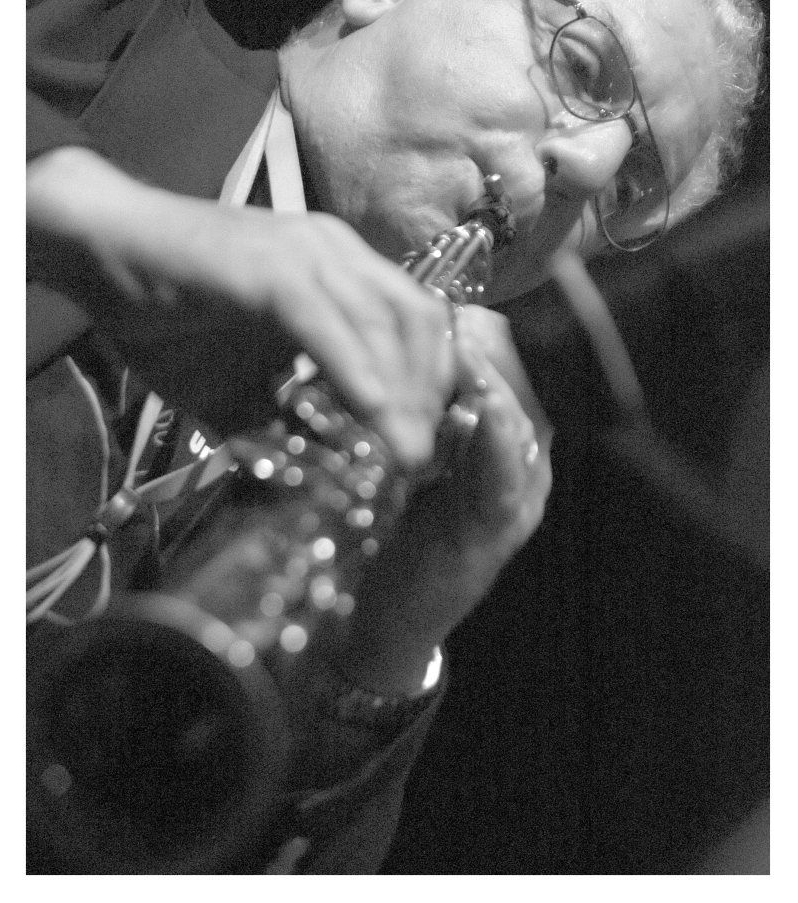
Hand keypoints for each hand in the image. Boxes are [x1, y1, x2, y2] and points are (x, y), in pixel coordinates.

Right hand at [27, 148, 454, 468]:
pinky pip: (323, 321)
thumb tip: (321, 476)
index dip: (432, 384)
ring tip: (403, 452)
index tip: (426, 443)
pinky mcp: (267, 268)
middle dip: (429, 395)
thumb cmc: (168, 315)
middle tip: (420, 459)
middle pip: (416, 321)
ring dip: (400, 393)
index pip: (417, 322)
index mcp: (341, 268)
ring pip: (381, 321)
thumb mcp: (239, 385)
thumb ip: (282, 420)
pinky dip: (351, 367)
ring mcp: (305, 253)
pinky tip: (370, 411)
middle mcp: (336, 252)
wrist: (102, 251)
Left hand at [322, 306, 552, 694]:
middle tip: (452, 315)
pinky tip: (482, 409)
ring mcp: (521, 497)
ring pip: (523, 424)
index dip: (489, 335)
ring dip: (494, 382)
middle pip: (527, 388)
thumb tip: (415, 347)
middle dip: (490, 349)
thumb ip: (428, 411)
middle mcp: (529, 464)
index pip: (515, 370)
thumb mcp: (418, 456)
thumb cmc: (402, 527)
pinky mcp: (500, 528)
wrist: (393, 615)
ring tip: (467, 345)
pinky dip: (497, 438)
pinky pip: (506, 475)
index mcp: (512, 442)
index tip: (454, 305)